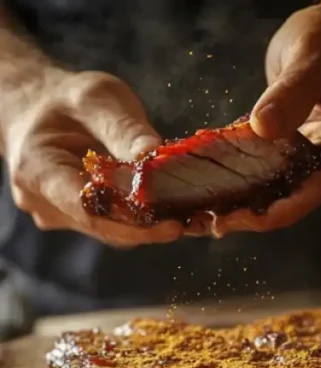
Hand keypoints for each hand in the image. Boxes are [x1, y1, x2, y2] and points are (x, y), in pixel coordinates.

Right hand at [1, 65, 182, 246]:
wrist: (43, 109)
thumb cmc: (67, 100)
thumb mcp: (95, 97)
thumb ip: (122, 127)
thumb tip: (153, 153)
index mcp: (38, 172)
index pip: (88, 211)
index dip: (133, 224)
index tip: (173, 225)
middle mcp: (47, 205)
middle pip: (107, 228)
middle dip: (153, 227)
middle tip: (198, 221)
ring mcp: (65, 218)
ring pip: (117, 232)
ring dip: (155, 225)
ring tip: (195, 215)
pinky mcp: (87, 222)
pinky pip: (120, 227)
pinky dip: (149, 219)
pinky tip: (178, 210)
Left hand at [211, 0, 320, 235]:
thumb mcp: (313, 52)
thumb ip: (291, 91)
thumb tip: (263, 129)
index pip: (311, 193)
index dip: (268, 213)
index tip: (227, 220)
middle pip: (300, 201)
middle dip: (254, 213)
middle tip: (205, 219)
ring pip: (292, 191)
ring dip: (252, 201)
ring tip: (209, 208)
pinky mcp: (319, 151)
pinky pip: (287, 174)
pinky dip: (258, 180)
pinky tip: (226, 185)